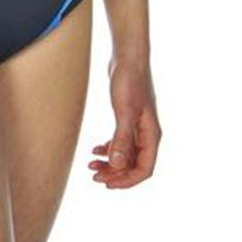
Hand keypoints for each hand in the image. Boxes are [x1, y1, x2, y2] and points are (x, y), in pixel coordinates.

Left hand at [89, 56, 161, 188]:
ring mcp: (137, 126)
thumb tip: (117, 165)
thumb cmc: (129, 81)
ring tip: (91, 165)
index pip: (144, 169)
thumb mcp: (124, 111)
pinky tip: (95, 150)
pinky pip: (120, 142)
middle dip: (115, 173)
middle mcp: (146, 133)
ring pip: (126, 154)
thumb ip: (122, 138)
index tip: (107, 183)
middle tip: (94, 175)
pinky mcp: (127, 118)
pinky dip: (109, 149)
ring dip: (110, 163)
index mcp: (151, 135)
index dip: (126, 180)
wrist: (127, 58)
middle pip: (133, 165)